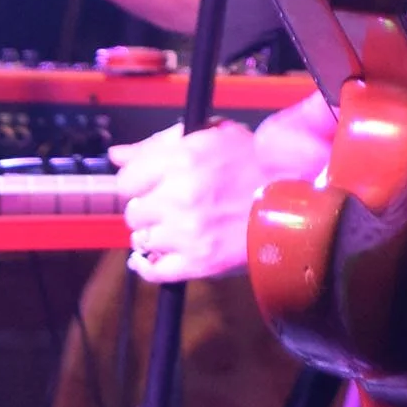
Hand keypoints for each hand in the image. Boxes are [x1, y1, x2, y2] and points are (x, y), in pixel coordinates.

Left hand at [109, 92, 336, 283]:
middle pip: (133, 211)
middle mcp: (179, 195)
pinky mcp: (197, 263)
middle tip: (166, 204)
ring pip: (141, 240)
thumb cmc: (250, 161)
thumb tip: (116, 155)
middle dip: (146, 207)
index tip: (149, 183)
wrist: (291, 198)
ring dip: (153, 233)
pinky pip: (153, 271)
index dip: (136, 181)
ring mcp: (187, 233)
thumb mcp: (207, 136)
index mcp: (182, 158)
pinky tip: (157, 254)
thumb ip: (157, 144)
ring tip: (172, 226)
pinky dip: (149, 265)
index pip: (127, 179)